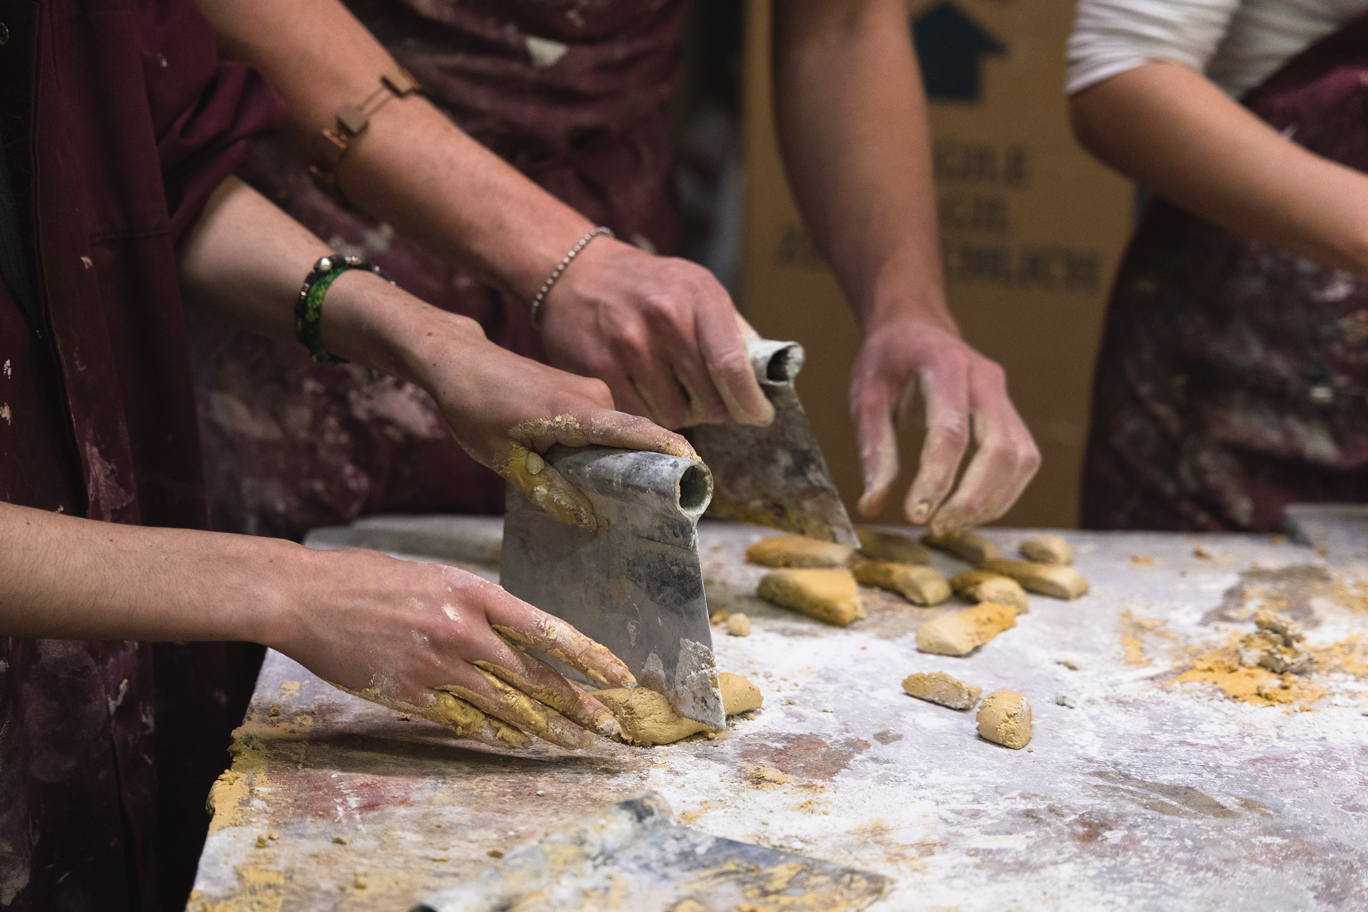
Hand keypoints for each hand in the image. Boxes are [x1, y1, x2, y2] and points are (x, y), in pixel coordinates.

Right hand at [275, 547, 635, 748]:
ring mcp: (438, 667)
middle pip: (536, 677)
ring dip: (547, 729)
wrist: (307, 597)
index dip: (588, 656)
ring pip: (507, 706)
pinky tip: (521, 744)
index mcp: (474, 592)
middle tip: (611, 725)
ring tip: (575, 743)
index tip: (619, 675)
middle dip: (579, 705)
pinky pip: (465, 722)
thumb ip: (476, 606)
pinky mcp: (411, 695)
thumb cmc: (369, 579)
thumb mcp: (436, 577)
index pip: (547, 629)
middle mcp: (464, 631)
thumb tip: (514, 635)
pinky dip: (497, 735)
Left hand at [404, 314, 696, 529]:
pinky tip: (595, 474)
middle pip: (633, 440)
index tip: (697, 472)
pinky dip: (606, 448)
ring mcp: (591, 390)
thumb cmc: (475, 407)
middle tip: (656, 513)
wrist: (458, 361)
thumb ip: (549, 490)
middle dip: (646, 473)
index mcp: (575, 411)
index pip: (635, 432)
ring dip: (620, 462)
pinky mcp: (583, 390)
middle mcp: (594, 396)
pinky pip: (607, 425)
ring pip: (618, 435)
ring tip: (623, 501)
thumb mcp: (506, 460)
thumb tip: (589, 520)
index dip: (668, 452)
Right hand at [537, 237, 772, 429]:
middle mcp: (664, 317)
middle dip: (714, 408)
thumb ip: (732, 331)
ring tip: (671, 391)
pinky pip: (639, 416)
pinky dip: (647, 414)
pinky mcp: (599, 367)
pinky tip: (643, 392)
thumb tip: (766, 379)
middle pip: (708, 399)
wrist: (579, 272)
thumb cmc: (651, 286)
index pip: (732, 364)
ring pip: (675, 415)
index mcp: (698, 295)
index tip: (758, 416)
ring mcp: (628, 343)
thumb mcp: (698, 288)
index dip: (749, 401)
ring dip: (681, 414)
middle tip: (705, 399)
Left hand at [850, 317, 1038, 533]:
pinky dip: (1001, 493)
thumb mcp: (866, 397)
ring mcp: (1004, 396)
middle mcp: (985, 378)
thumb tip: (873, 505)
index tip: (915, 515)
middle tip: (937, 528)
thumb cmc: (888, 361)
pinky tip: (970, 511)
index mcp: (944, 364)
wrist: (915, 328)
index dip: (936, 479)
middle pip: (999, 448)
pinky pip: (1022, 460)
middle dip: (972, 498)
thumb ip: (873, 450)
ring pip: (1020, 458)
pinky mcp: (1012, 415)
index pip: (951, 431)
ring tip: (950, 524)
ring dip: (991, 501)